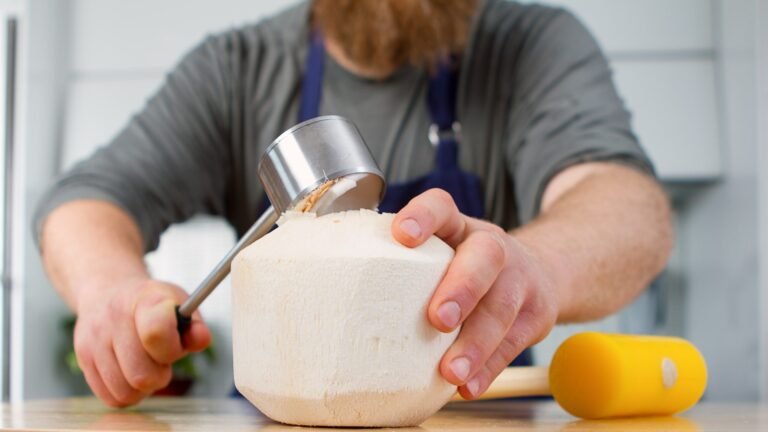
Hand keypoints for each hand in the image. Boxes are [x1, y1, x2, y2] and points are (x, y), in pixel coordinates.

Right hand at [73, 279, 210, 406]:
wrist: (108, 291)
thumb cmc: (154, 305)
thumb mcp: (180, 304)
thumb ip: (194, 327)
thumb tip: (201, 339)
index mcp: (145, 299)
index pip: (156, 332)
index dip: (171, 349)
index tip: (175, 345)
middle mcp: (114, 318)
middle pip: (141, 374)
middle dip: (160, 375)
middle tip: (161, 360)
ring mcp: (94, 339)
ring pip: (125, 390)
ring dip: (143, 387)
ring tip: (146, 366)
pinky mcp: (83, 358)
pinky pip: (111, 397)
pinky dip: (126, 393)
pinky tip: (130, 373)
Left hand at [391, 189, 558, 398]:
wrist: (541, 273)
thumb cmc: (467, 267)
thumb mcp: (443, 253)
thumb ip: (405, 267)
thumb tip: (338, 296)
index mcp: (459, 227)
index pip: (442, 207)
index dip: (423, 216)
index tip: (402, 235)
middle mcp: (493, 246)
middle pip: (485, 257)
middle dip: (462, 287)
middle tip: (438, 318)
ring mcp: (520, 279)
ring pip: (502, 307)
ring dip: (476, 342)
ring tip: (451, 371)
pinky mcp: (537, 314)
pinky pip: (514, 342)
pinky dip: (489, 367)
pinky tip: (468, 385)